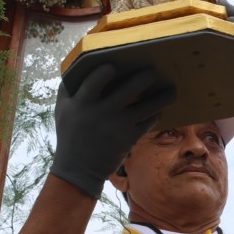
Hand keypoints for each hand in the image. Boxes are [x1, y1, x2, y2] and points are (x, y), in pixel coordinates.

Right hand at [49, 65, 174, 197]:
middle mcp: (102, 113)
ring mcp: (119, 126)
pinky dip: (156, 114)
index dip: (105, 72)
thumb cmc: (70, 133)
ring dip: (162, 97)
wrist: (78, 169)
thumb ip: (69, 88)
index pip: (95, 82)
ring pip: (146, 107)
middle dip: (144, 77)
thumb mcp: (62, 109)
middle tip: (153, 71)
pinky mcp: (130, 138)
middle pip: (128, 90)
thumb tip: (81, 64)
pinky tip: (160, 108)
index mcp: (82, 103)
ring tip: (171, 89)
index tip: (114, 64)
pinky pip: (149, 122)